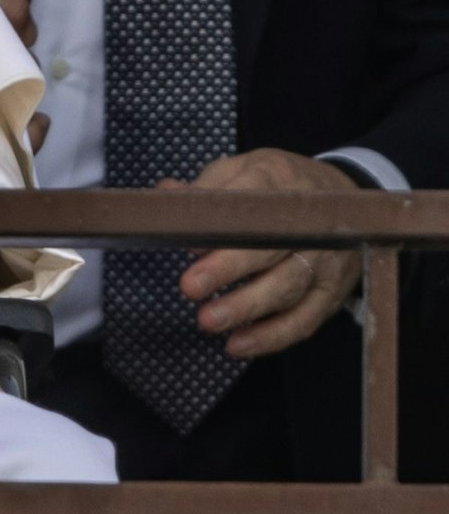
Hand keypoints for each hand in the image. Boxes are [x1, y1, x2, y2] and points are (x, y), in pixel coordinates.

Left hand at [163, 148, 362, 358]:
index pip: (251, 204)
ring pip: (287, 288)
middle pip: (270, 249)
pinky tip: (238, 344)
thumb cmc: (278, 186)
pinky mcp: (331, 294)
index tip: (190, 243)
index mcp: (280, 182)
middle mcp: (309, 224)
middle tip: (190, 287)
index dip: (221, 225)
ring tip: (208, 321)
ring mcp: (325, 261)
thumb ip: (207, 188)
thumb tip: (167, 196)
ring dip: (247, 308)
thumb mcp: (244, 169)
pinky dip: (272, 336)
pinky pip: (304, 320)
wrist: (345, 197)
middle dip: (228, 270)